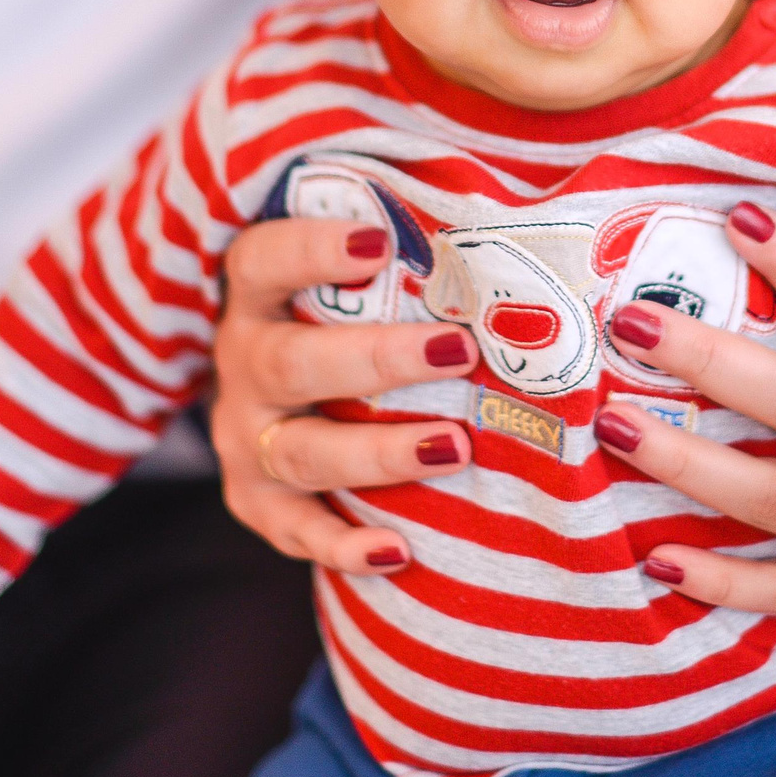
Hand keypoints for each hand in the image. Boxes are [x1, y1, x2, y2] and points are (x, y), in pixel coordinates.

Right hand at [211, 217, 480, 574]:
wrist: (276, 396)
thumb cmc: (347, 317)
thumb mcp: (356, 276)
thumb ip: (411, 252)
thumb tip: (530, 226)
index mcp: (257, 296)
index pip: (265, 260)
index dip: (312, 249)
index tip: (379, 242)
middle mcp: (244, 365)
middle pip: (293, 363)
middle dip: (378, 360)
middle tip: (458, 351)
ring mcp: (246, 439)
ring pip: (301, 452)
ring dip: (379, 454)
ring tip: (455, 447)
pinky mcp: (258, 502)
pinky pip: (297, 532)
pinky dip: (345, 547)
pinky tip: (400, 550)